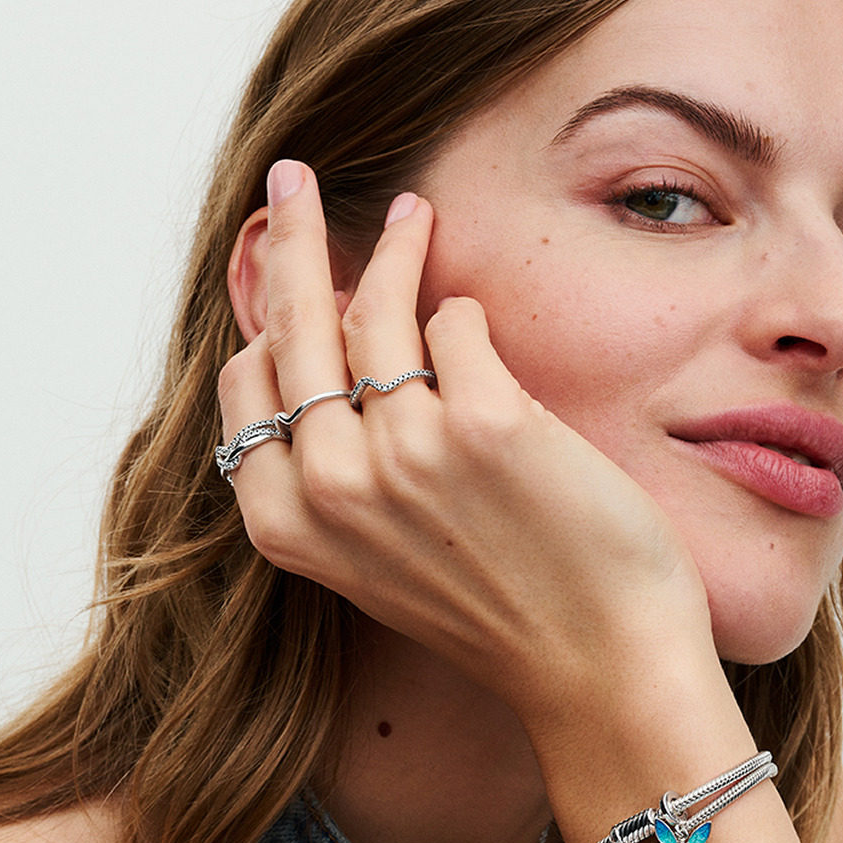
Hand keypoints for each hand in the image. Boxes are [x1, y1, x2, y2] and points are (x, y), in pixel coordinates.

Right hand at [218, 160, 715, 729]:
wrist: (594, 666)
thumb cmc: (491, 609)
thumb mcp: (375, 556)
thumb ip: (333, 472)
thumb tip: (324, 348)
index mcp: (288, 526)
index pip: (247, 391)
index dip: (267, 332)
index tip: (282, 291)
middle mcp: (332, 487)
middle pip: (294, 327)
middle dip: (292, 238)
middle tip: (294, 176)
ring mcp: (405, 452)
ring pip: (377, 309)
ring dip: (396, 248)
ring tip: (416, 211)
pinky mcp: (486, 422)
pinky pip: (458, 322)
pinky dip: (467, 314)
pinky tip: (475, 314)